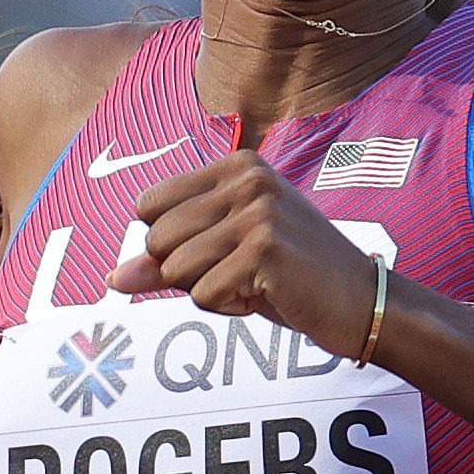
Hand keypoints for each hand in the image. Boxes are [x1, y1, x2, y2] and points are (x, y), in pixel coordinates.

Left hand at [130, 152, 385, 358]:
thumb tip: (112, 278)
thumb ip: (167, 261)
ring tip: (257, 284)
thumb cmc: (292, 277)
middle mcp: (247, 179)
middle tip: (243, 272)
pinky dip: (231, 308)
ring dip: (211, 292)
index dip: (172, 245)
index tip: (223, 250)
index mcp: (237, 165)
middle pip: (157, 241)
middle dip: (189, 272)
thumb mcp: (225, 258)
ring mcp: (257, 212)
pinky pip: (204, 295)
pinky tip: (269, 295)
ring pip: (177, 270)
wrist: (362, 303)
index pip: (148, 207)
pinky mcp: (264, 249)